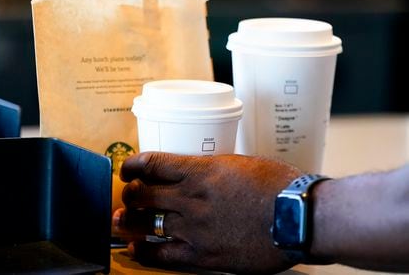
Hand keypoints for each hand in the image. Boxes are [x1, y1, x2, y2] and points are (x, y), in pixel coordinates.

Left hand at [112, 152, 302, 273]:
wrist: (300, 217)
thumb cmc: (278, 186)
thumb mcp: (239, 164)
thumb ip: (210, 170)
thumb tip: (194, 174)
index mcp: (201, 171)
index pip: (153, 164)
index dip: (133, 165)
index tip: (128, 169)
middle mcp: (191, 198)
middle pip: (143, 194)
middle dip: (129, 194)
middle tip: (127, 195)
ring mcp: (194, 228)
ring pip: (145, 223)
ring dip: (128, 221)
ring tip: (120, 220)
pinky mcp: (203, 255)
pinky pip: (162, 255)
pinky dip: (143, 252)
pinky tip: (135, 249)